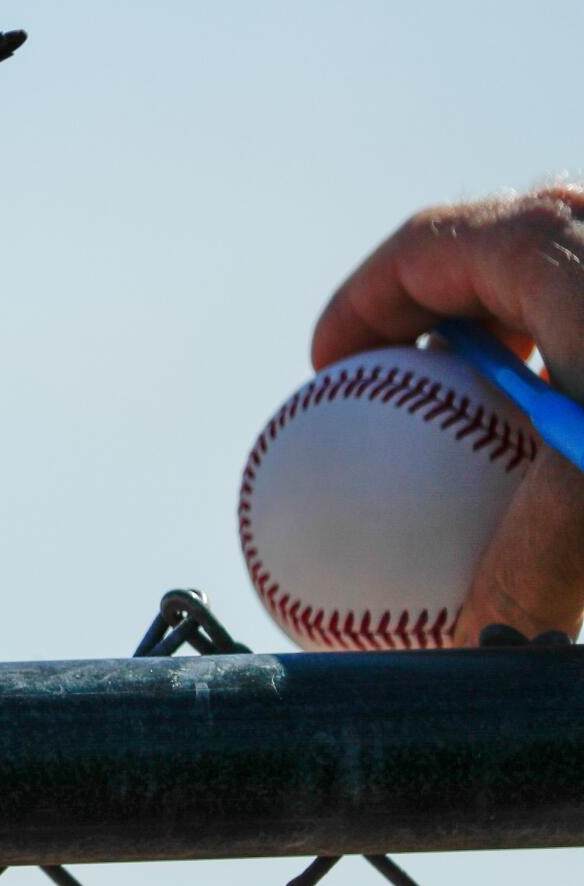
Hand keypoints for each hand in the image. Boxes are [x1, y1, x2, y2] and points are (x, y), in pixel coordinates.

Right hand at [314, 183, 583, 645]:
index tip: (327, 372)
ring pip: (561, 292)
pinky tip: (575, 449)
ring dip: (516, 353)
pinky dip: (570, 380)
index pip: (424, 247)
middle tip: (401, 397)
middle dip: (434, 325)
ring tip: (494, 428)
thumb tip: (464, 652)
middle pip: (492, 262)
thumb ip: (527, 564)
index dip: (362, 306)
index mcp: (551, 232)